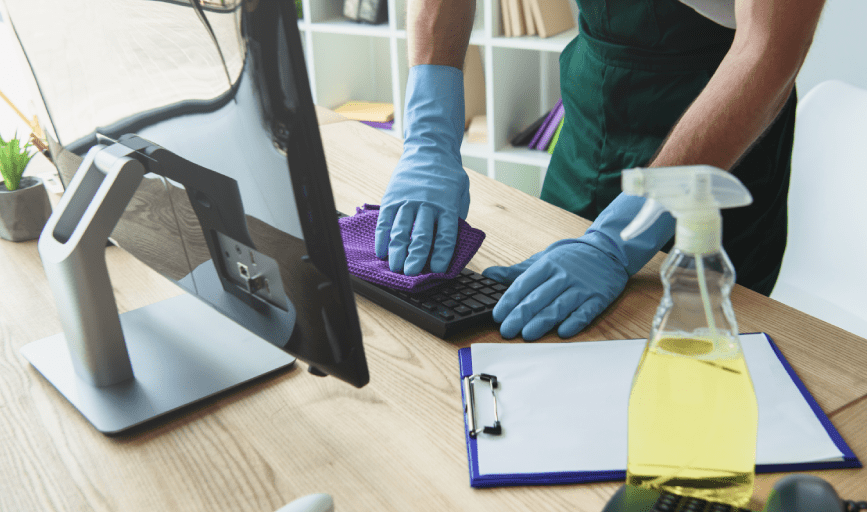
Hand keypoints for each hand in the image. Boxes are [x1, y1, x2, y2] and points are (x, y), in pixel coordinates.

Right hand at [375, 65, 469, 275]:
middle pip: (421, 235)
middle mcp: (427, 204)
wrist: (429, 150)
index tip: (437, 271)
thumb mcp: (461, 194)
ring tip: (394, 268)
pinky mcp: (392, 198)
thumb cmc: (448, 177)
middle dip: (415, 257)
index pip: (445, 235)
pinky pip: (385, 221)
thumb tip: (450, 245)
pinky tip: (381, 252)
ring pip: (401, 230)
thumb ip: (456, 217)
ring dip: (397, 251)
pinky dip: (382, 238)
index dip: (441, 255)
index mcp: (447, 206)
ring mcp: (407, 201)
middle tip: (411, 274)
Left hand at [483, 194, 674, 340]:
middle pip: (538, 298)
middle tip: (506, 331)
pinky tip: (563, 332)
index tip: (497, 315)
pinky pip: (585, 312)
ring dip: (542, 322)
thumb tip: (488, 275)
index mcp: (547, 265)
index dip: (509, 301)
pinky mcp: (598, 298)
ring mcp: (581, 287)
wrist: (608, 252)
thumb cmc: (570, 258)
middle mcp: (563, 276)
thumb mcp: (542, 259)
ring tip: (527, 335)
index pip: (524, 284)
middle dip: (520, 315)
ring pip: (559, 306)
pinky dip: (574, 322)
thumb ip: (516, 271)